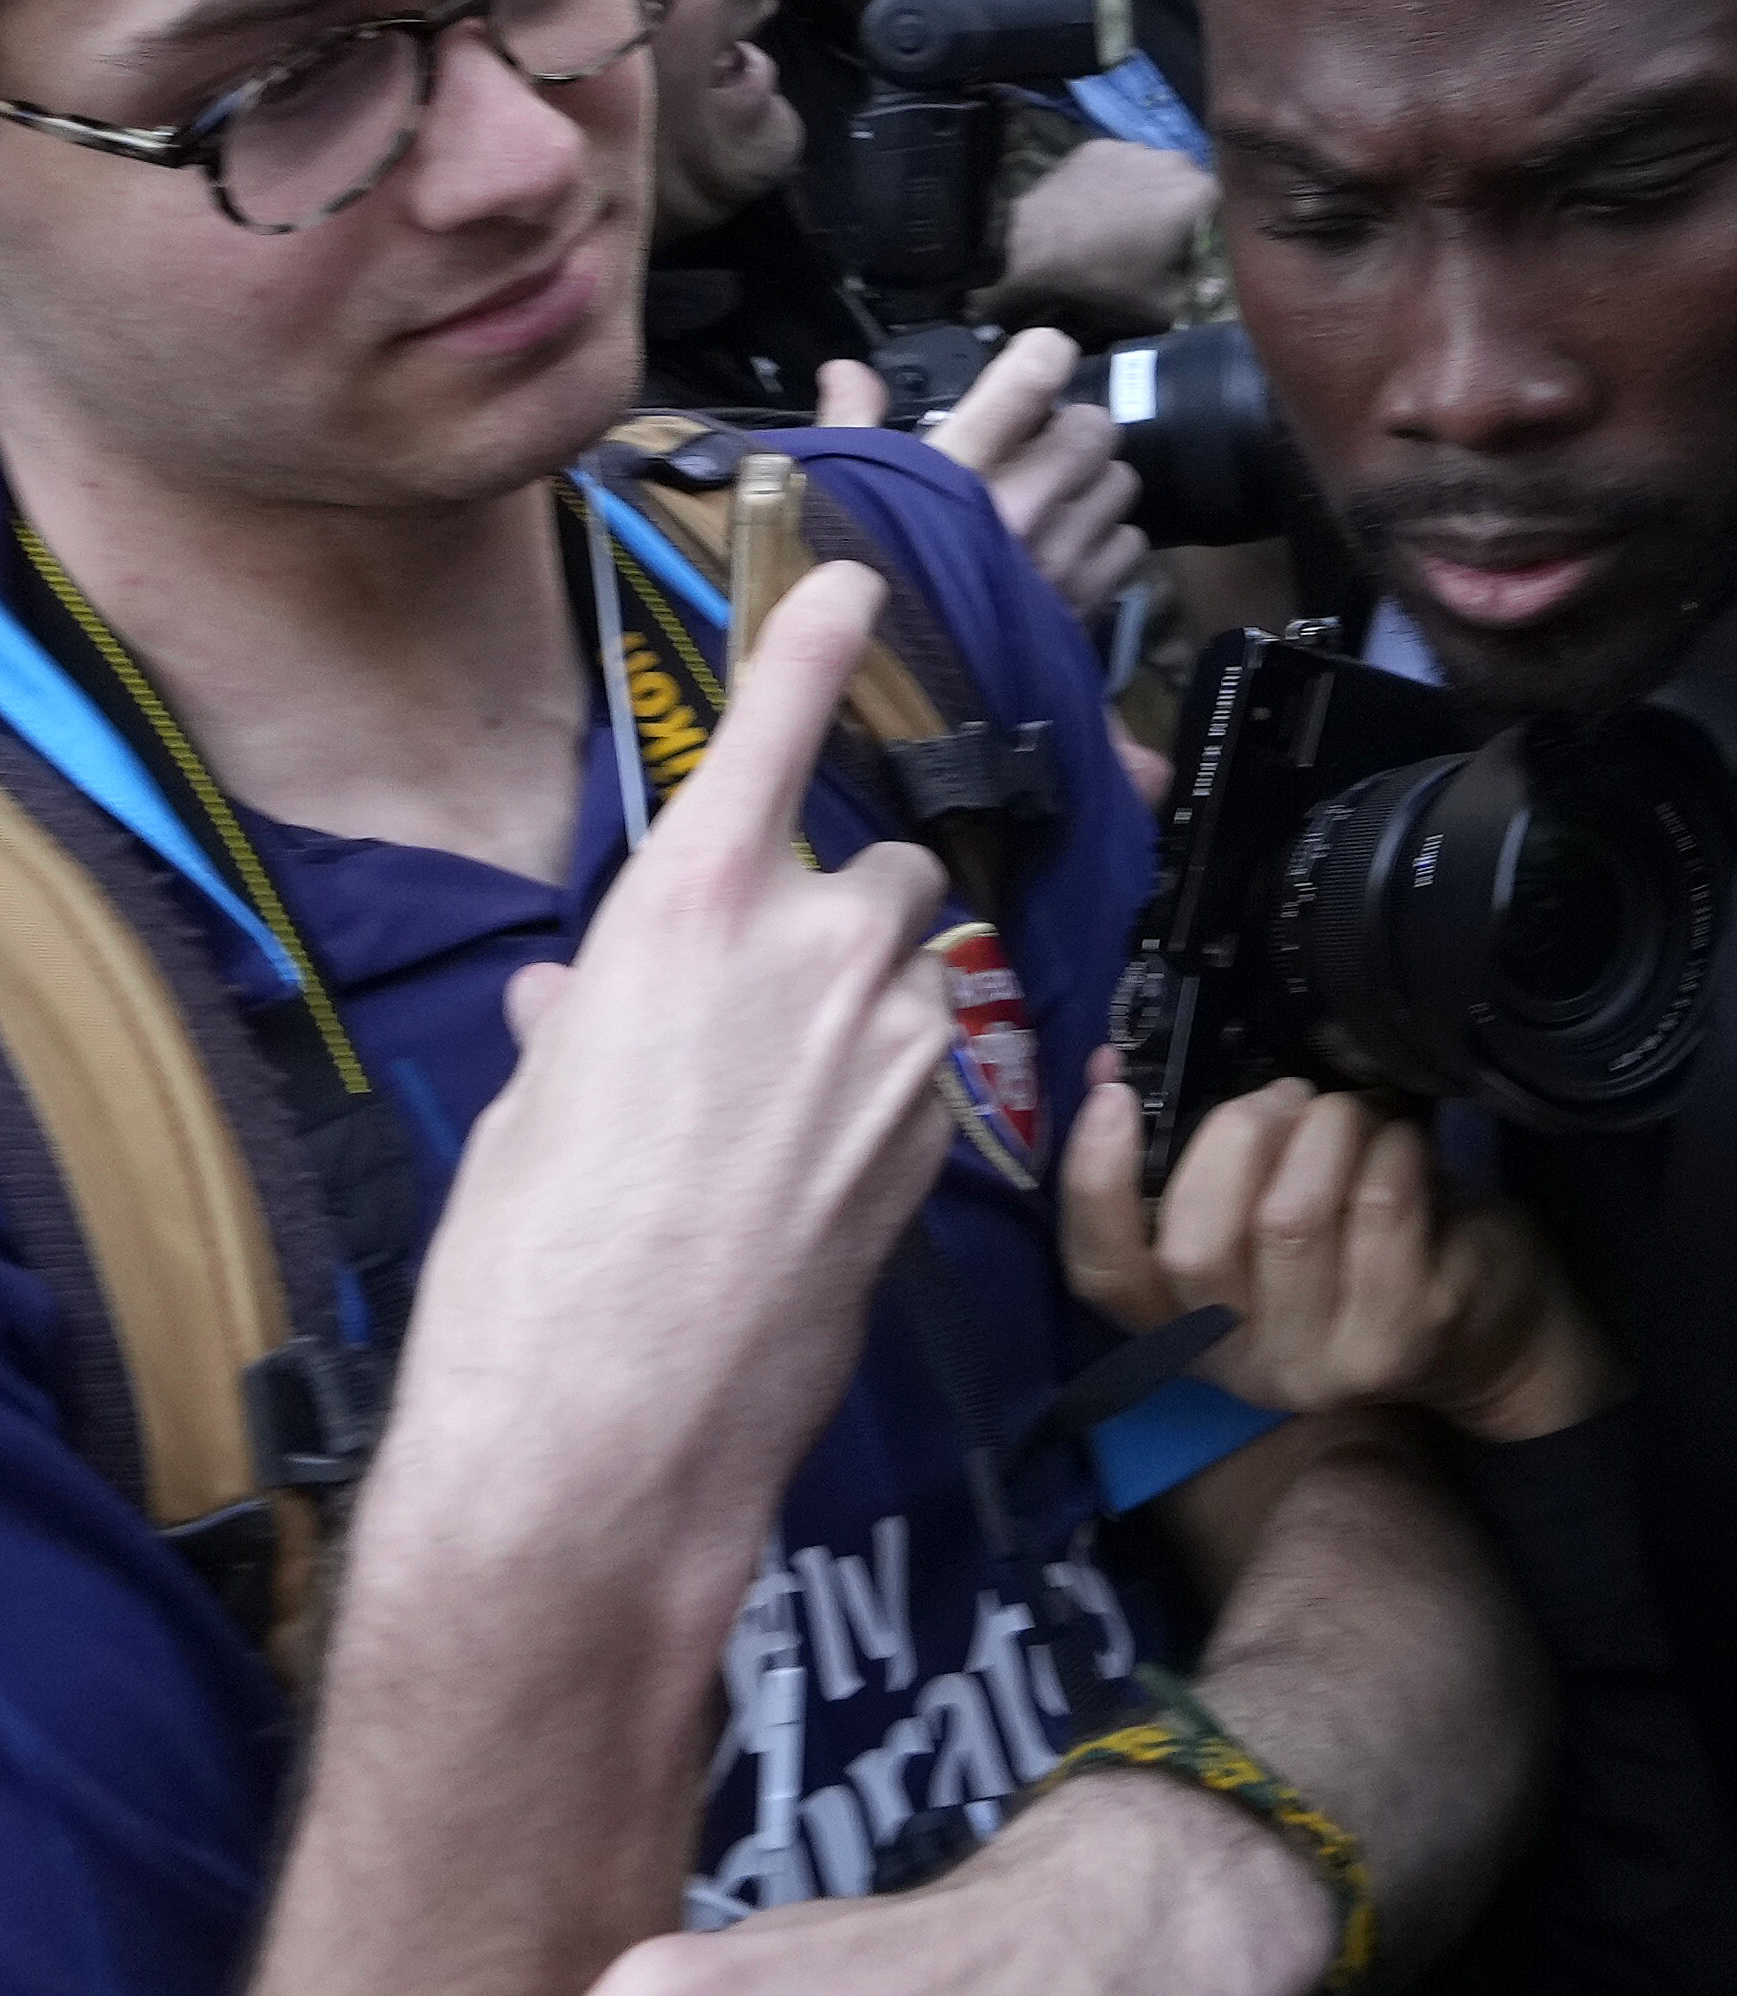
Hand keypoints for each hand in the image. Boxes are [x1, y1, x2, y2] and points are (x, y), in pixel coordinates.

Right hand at [359, 569, 956, 1567]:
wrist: (612, 1417)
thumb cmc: (534, 1264)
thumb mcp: (534, 1109)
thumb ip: (583, 1021)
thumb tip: (577, 997)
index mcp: (682, 914)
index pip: (770, 733)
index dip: (812, 643)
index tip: (854, 579)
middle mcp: (807, 945)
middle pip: (873, 874)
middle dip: (837, 922)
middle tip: (764, 1020)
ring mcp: (895, 1033)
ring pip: (917, 969)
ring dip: (873, 1009)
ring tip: (785, 1116)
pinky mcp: (944, 1122)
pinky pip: (934, 1065)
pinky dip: (891, 1095)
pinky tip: (819, 1181)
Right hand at [815, 322, 1147, 631]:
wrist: (877, 704)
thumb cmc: (847, 588)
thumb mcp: (835, 499)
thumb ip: (851, 427)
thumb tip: (846, 371)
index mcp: (953, 471)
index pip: (1028, 380)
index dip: (1044, 355)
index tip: (1043, 356)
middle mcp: (1016, 507)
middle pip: (1095, 427)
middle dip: (1072, 428)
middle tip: (1042, 446)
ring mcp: (1056, 558)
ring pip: (1119, 483)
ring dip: (1094, 483)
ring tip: (1057, 500)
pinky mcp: (1081, 604)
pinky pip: (1127, 546)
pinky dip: (1107, 541)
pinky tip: (1071, 550)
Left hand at [989, 135, 1216, 340]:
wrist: (1030, 255)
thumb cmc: (1106, 282)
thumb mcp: (1168, 308)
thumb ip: (1203, 292)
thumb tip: (1217, 282)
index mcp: (1200, 193)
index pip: (1227, 208)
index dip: (1214, 231)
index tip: (1197, 251)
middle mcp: (1173, 159)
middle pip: (1191, 184)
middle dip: (1182, 206)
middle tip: (1162, 238)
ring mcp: (1130, 147)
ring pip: (1155, 169)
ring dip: (1149, 190)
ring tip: (1127, 221)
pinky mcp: (1094, 146)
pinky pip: (1120, 164)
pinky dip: (1116, 180)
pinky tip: (1100, 205)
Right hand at [1065, 1067, 1620, 1445]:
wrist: (1492, 1328)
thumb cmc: (1365, 1246)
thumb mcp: (1269, 1211)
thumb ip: (1198, 1159)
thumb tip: (1112, 1068)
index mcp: (1188, 1331)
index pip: (1106, 1276)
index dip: (1095, 1187)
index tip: (1114, 1097)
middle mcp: (1244, 1362)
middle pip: (1198, 1243)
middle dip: (1239, 1137)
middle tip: (1288, 1099)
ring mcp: (1325, 1361)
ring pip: (1290, 1217)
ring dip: (1326, 1132)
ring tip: (1354, 1117)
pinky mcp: (1405, 1333)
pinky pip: (1381, 1205)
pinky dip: (1392, 1148)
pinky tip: (1406, 1145)